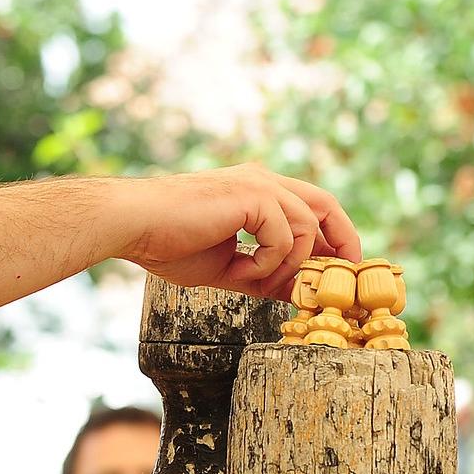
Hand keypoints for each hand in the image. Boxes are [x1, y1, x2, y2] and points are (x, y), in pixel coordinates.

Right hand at [120, 164, 360, 298]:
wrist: (133, 224)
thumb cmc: (166, 242)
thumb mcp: (228, 267)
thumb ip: (263, 274)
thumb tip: (296, 293)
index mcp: (256, 189)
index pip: (312, 206)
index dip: (331, 238)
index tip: (333, 271)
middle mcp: (263, 179)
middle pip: (326, 205)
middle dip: (341, 242)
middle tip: (337, 280)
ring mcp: (260, 183)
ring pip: (308, 228)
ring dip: (286, 265)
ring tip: (250, 277)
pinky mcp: (254, 194)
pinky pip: (285, 239)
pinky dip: (267, 263)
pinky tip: (237, 268)